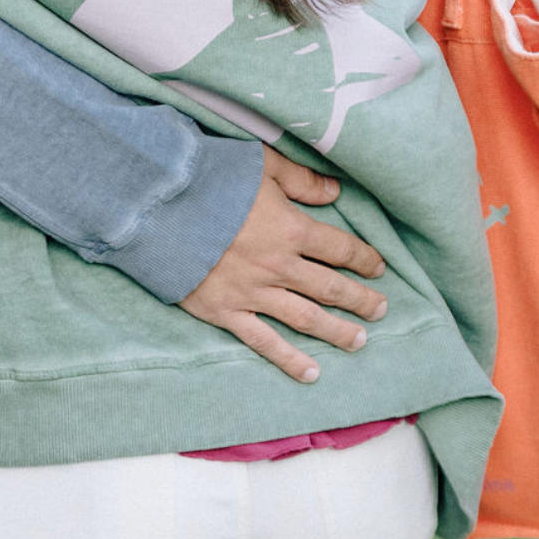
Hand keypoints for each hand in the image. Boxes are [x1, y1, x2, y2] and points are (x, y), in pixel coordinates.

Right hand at [180, 148, 387, 382]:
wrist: (158, 208)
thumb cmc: (209, 180)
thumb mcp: (261, 165)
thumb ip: (300, 180)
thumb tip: (335, 192)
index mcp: (291, 230)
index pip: (340, 249)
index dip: (363, 258)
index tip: (378, 267)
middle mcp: (279, 267)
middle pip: (330, 288)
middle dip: (360, 299)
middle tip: (381, 309)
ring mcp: (253, 293)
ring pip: (306, 318)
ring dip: (337, 331)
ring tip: (359, 341)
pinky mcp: (225, 311)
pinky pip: (264, 341)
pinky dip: (289, 359)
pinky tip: (311, 373)